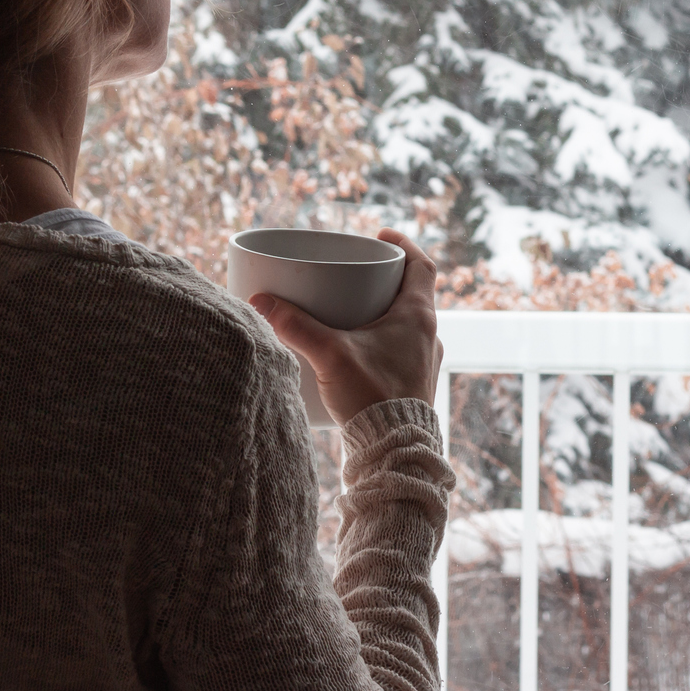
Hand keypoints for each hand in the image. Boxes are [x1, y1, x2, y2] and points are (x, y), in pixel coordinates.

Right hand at [251, 229, 444, 425]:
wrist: (395, 453)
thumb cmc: (373, 399)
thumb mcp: (330, 355)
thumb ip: (295, 326)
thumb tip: (260, 301)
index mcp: (418, 317)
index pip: (423, 266)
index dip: (404, 246)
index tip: (380, 237)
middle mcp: (428, 337)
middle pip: (413, 293)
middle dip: (385, 280)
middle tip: (357, 273)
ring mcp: (424, 363)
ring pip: (407, 324)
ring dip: (383, 313)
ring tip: (351, 311)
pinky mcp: (413, 386)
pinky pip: (401, 351)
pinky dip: (381, 342)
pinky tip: (355, 352)